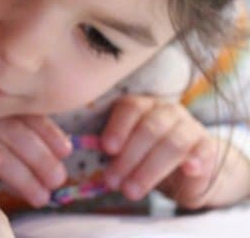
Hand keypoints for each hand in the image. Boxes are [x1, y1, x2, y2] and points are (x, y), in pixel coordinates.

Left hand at [101, 95, 219, 208]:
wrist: (186, 170)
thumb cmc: (146, 156)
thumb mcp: (125, 151)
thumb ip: (110, 149)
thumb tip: (89, 147)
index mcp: (143, 106)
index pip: (130, 108)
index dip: (118, 127)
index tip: (107, 149)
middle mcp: (167, 111)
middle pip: (149, 129)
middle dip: (128, 158)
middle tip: (113, 181)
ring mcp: (190, 127)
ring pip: (172, 143)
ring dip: (149, 169)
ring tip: (132, 191)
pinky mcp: (208, 147)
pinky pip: (203, 151)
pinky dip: (195, 160)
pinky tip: (188, 170)